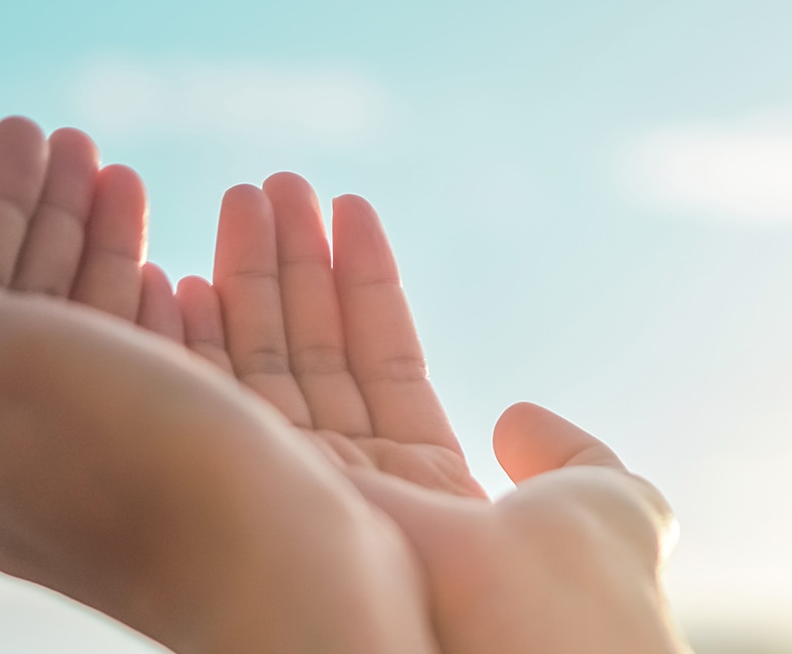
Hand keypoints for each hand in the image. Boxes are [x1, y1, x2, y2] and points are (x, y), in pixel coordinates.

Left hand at [0, 117, 483, 499]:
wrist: (302, 588)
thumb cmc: (153, 471)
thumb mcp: (13, 367)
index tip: (32, 129)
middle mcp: (67, 462)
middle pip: (55, 318)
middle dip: (66, 223)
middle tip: (88, 147)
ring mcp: (164, 467)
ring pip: (146, 337)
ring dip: (152, 252)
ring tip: (168, 185)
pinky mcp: (246, 465)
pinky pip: (228, 362)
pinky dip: (229, 301)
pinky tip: (215, 265)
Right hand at [202, 171, 691, 652]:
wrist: (528, 648)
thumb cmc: (583, 594)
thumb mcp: (607, 501)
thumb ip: (568, 453)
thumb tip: (516, 417)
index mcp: (429, 485)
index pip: (382, 360)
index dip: (360, 283)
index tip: (342, 206)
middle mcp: (357, 486)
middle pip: (315, 353)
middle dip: (294, 267)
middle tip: (272, 184)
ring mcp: (301, 493)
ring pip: (265, 365)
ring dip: (249, 279)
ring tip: (245, 194)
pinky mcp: (257, 494)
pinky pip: (221, 400)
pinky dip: (199, 337)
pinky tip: (184, 275)